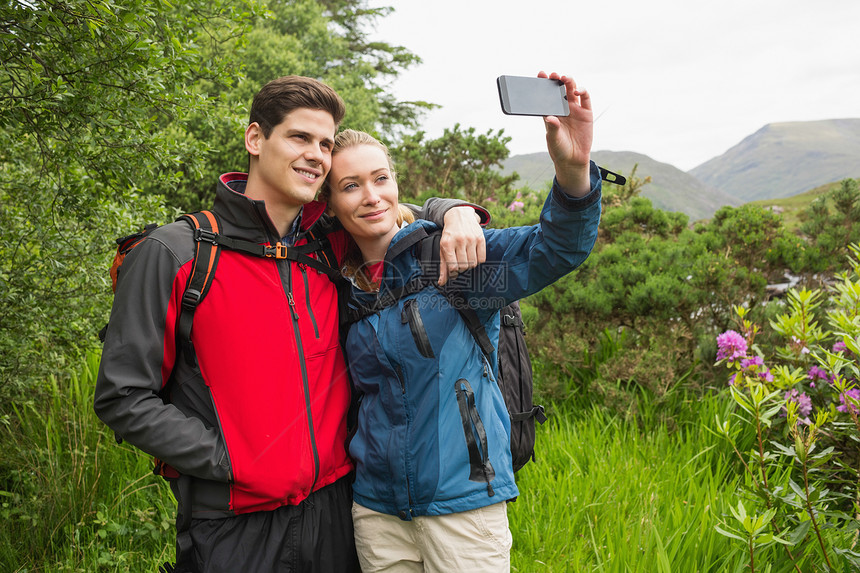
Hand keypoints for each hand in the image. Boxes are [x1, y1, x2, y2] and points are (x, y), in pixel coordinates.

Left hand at [438, 207, 485, 285]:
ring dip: (470, 264)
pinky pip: (482, 258)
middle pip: (464, 266)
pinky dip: (478, 260)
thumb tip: (442, 283)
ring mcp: (471, 239)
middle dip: (462, 268)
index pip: (453, 267)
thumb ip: (443, 266)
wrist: (459, 215)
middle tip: (460, 262)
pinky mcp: (480, 238)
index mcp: (447, 244)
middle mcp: (459, 241)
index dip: (454, 271)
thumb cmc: (449, 235)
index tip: (454, 268)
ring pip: (473, 263)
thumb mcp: (443, 248)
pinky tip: (473, 254)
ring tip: (466, 258)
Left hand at [539, 71, 592, 195]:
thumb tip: (550, 117)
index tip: (541, 74)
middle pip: (560, 90)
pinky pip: (585, 99)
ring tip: (565, 78)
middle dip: (557, 80)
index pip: (546, 95)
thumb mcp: (553, 139)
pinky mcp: (586, 113)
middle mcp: (563, 109)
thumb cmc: (559, 149)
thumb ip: (552, 128)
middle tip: (553, 75)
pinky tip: (577, 91)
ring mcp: (575, 110)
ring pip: (572, 91)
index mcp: (551, 113)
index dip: (544, 84)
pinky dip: (583, 91)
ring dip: (569, 82)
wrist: (573, 160)